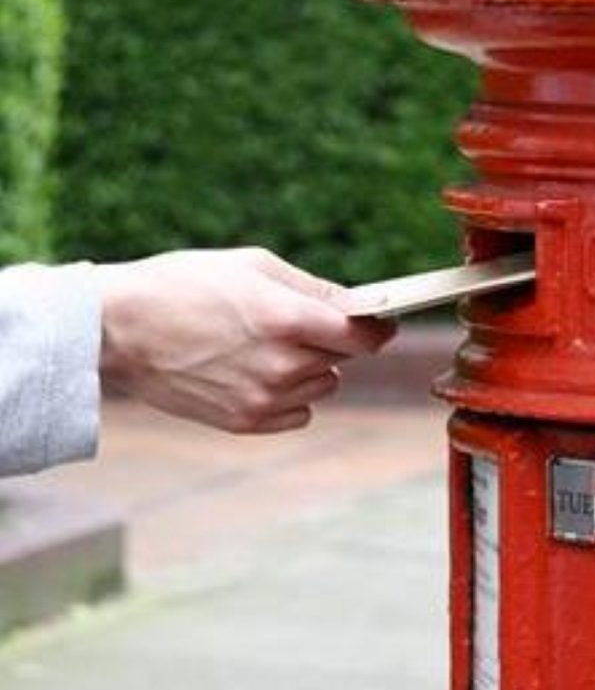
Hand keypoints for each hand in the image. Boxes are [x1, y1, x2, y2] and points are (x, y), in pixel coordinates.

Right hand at [96, 247, 394, 433]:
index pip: (364, 337)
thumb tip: (358, 304)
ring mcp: (263, 399)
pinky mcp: (244, 423)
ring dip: (311, 367)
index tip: (381, 322)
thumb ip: (313, 288)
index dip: (378, 328)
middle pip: (343, 360)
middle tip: (300, 322)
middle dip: (335, 341)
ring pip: (322, 386)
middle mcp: (282, 366)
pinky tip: (256, 370)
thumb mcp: (254, 266)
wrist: (117, 329)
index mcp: (288, 320)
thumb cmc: (184, 284)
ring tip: (267, 344)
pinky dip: (289, 394)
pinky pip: (297, 412)